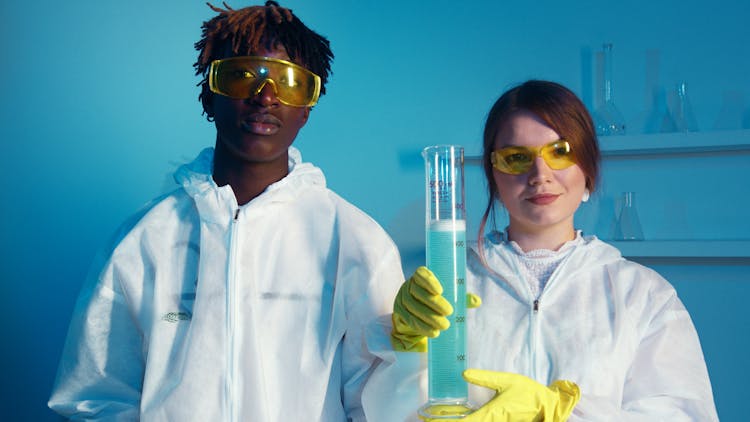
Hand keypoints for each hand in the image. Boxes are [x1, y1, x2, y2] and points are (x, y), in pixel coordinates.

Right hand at [391, 266, 480, 351]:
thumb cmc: (435, 303)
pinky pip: (409, 319)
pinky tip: (432, 333)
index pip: (421, 274)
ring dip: (428, 317)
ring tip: (443, 326)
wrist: (416, 317)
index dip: (429, 281)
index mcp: (420, 277)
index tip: (440, 291)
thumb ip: (461, 298)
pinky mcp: (399, 313)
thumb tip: (477, 301)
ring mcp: (402, 299)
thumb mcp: (449, 298)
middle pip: (418, 292)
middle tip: (449, 312)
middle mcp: (409, 286)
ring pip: (413, 307)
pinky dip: (421, 327)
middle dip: (434, 303)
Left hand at [420, 369, 578, 420]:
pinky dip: (467, 421)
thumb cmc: (528, 392)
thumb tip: (464, 373)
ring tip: (437, 418)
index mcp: (492, 414)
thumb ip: (485, 378)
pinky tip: (458, 417)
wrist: (547, 404)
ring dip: (458, 421)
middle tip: (427, 419)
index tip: (430, 421)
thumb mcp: (506, 380)